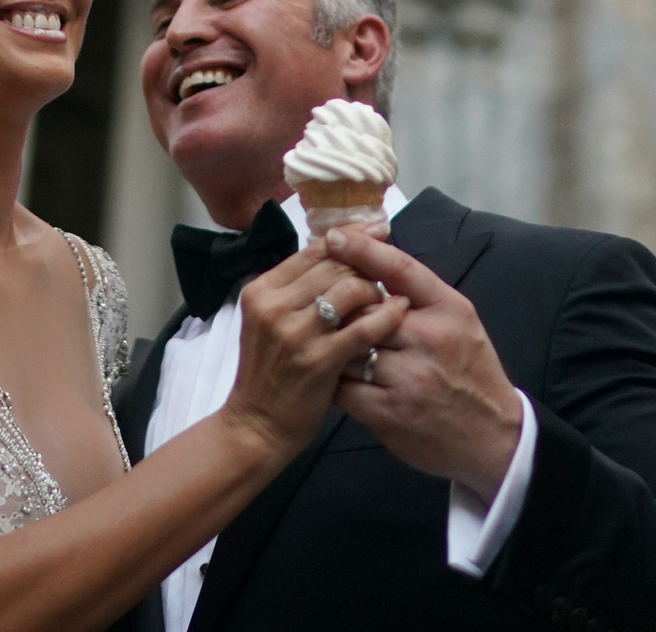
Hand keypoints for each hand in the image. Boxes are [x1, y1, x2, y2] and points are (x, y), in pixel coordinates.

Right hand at [222, 245, 408, 456]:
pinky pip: (364, 326)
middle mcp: (274, 306)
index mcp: (261, 290)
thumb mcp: (268, 322)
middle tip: (391, 269)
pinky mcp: (319, 359)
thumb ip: (294, 291)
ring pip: (350, 289)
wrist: (256, 425)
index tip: (378, 228)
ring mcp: (295, 333)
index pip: (313, 250)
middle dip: (368, 264)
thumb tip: (337, 254)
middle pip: (335, 265)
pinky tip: (399, 313)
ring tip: (388, 298)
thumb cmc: (269, 373)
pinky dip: (387, 316)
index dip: (350, 236)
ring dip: (377, 289)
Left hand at [323, 230, 524, 499]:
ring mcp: (411, 378)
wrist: (494, 437)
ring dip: (334, 346)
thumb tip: (369, 260)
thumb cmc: (471, 371)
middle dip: (342, 308)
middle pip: (366, 308)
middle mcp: (431, 339)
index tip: (334, 236)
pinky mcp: (392, 413)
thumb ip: (419, 296)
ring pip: (349, 347)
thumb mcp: (458, 322)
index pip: (401, 269)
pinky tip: (332, 378)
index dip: (364, 249)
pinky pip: (345, 388)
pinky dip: (334, 381)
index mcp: (449, 309)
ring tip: (325, 344)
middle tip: (321, 306)